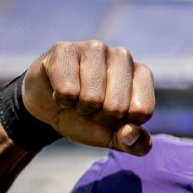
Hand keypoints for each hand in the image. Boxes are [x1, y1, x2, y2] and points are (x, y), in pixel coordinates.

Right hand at [21, 40, 155, 153]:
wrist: (50, 107)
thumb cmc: (87, 117)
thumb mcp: (113, 135)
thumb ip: (133, 143)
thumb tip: (131, 133)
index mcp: (141, 74)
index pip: (142, 111)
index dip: (122, 124)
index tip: (112, 116)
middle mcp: (122, 56)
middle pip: (116, 107)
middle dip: (99, 117)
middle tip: (90, 107)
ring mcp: (94, 49)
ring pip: (91, 98)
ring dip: (80, 107)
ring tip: (76, 98)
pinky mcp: (65, 49)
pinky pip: (67, 90)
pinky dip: (62, 99)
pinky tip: (60, 88)